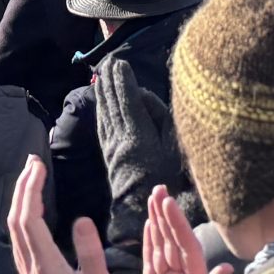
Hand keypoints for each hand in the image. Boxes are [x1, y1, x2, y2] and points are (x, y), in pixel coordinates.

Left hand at [7, 154, 117, 273]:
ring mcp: (27, 272)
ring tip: (31, 176)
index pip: (30, 220)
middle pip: (16, 219)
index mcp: (47, 267)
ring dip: (20, 199)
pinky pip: (19, 238)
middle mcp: (31, 267)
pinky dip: (22, 214)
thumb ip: (91, 253)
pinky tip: (32, 208)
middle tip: (33, 162)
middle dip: (22, 186)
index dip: (30, 189)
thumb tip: (81, 219)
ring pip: (14, 228)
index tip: (38, 166)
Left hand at [94, 58, 184, 232]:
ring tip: (101, 74)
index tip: (120, 63)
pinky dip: (101, 109)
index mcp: (139, 134)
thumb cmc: (169, 178)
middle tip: (108, 61)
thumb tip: (142, 96)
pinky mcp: (109, 156)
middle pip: (113, 103)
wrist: (146, 211)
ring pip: (105, 113)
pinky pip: (102, 126)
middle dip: (110, 81)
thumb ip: (159, 117)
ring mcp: (113, 147)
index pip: (127, 100)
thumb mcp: (173, 146)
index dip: (123, 80)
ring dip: (103, 92)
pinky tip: (100, 102)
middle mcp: (121, 138)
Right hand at [130, 187, 233, 273]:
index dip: (178, 227)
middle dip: (167, 218)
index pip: (187, 251)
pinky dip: (149, 246)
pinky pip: (151, 266)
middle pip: (175, 245)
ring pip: (163, 251)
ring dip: (158, 226)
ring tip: (154, 199)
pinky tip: (148, 227)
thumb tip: (225, 270)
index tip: (169, 204)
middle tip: (159, 191)